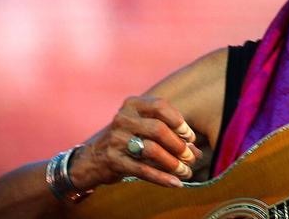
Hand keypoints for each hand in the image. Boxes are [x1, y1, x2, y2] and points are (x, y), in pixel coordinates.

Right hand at [68, 96, 202, 189]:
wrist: (93, 158)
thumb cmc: (129, 139)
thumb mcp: (144, 128)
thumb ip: (169, 134)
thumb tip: (195, 151)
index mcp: (133, 104)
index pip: (160, 106)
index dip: (179, 122)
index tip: (190, 136)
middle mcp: (123, 118)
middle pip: (158, 129)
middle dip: (178, 145)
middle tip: (190, 157)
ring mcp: (116, 139)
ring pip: (152, 150)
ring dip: (173, 163)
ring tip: (186, 172)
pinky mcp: (113, 160)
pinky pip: (142, 170)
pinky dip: (161, 178)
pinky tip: (175, 183)